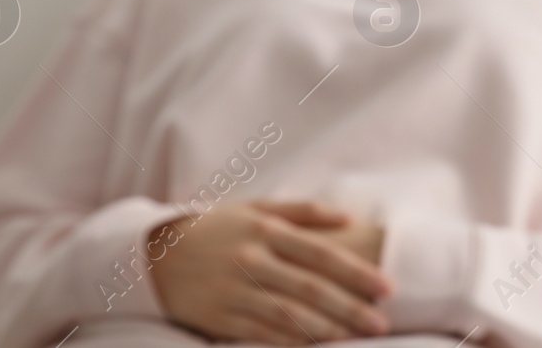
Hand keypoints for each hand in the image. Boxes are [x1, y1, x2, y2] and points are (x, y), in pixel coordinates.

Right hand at [147, 200, 393, 344]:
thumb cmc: (217, 228)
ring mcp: (234, 292)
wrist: (155, 253)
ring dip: (327, 329)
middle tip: (382, 322)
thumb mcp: (256, 208)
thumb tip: (348, 219)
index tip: (386, 286)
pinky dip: (291, 343)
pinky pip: (262, 335)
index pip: (321, 254)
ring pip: (289, 315)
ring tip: (357, 338)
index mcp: (265, 230)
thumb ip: (303, 211)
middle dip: (350, 307)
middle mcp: (251, 260)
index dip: (356, 272)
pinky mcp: (219, 319)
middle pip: (310, 288)